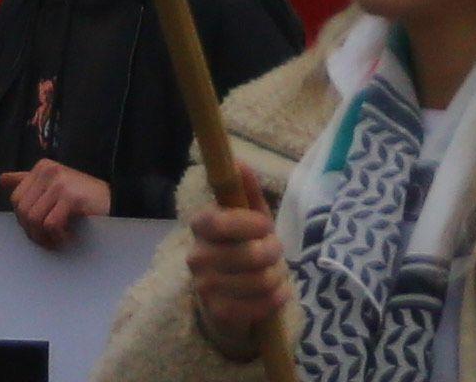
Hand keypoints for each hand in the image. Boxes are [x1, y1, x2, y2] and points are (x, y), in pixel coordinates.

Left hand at [4, 155, 112, 248]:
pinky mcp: (71, 197)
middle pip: (22, 211)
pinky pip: (50, 225)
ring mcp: (60, 183)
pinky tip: (68, 236)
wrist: (114, 201)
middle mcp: (48, 171)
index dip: (24, 220)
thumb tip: (2, 179)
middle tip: (49, 239)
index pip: (16, 199)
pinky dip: (58, 237)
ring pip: (34, 219)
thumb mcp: (53, 186)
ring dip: (45, 237)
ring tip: (58, 239)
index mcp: (41, 167)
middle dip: (33, 231)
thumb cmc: (82, 197)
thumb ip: (28, 182)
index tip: (39, 229)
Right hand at [184, 196, 287, 349]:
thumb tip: (240, 162)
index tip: (267, 225)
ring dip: (277, 276)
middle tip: (276, 251)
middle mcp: (196, 257)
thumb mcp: (246, 216)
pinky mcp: (219, 313)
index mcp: (201, 226)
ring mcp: (205, 287)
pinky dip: (277, 298)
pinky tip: (278, 291)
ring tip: (277, 272)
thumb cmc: (240, 245)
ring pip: (258, 281)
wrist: (226, 293)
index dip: (247, 223)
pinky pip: (260, 305)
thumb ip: (245, 190)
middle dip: (273, 252)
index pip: (218, 222)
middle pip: (248, 256)